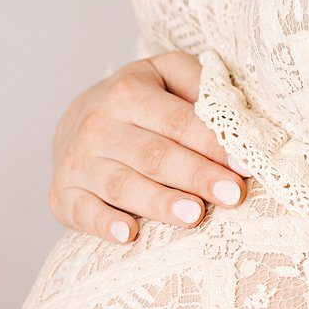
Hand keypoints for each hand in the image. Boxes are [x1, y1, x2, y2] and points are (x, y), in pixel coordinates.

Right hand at [49, 50, 249, 246]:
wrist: (77, 120)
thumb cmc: (138, 100)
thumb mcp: (166, 74)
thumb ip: (199, 81)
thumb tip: (233, 110)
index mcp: (127, 92)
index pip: (177, 121)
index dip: (213, 143)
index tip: (245, 164)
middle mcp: (98, 125)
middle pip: (154, 155)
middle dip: (196, 175)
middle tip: (233, 195)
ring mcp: (77, 162)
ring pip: (122, 185)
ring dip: (159, 202)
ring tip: (195, 216)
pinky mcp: (63, 195)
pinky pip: (83, 212)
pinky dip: (104, 223)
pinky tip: (128, 234)